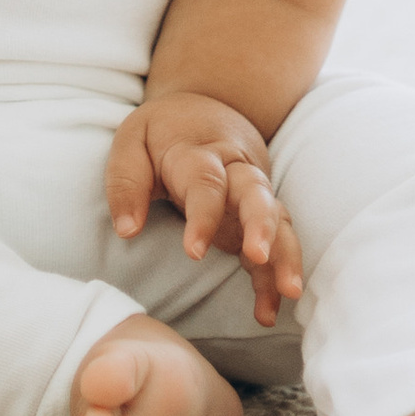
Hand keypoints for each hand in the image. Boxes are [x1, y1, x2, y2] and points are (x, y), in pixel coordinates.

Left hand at [105, 93, 302, 327]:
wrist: (209, 104)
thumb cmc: (163, 130)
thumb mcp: (132, 140)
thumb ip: (126, 182)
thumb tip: (127, 230)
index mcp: (199, 153)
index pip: (206, 183)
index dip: (203, 216)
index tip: (194, 253)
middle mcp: (235, 172)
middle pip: (256, 195)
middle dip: (262, 226)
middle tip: (259, 256)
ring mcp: (252, 194)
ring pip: (278, 219)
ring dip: (284, 254)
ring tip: (288, 292)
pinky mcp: (259, 216)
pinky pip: (277, 244)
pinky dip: (276, 275)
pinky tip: (270, 310)